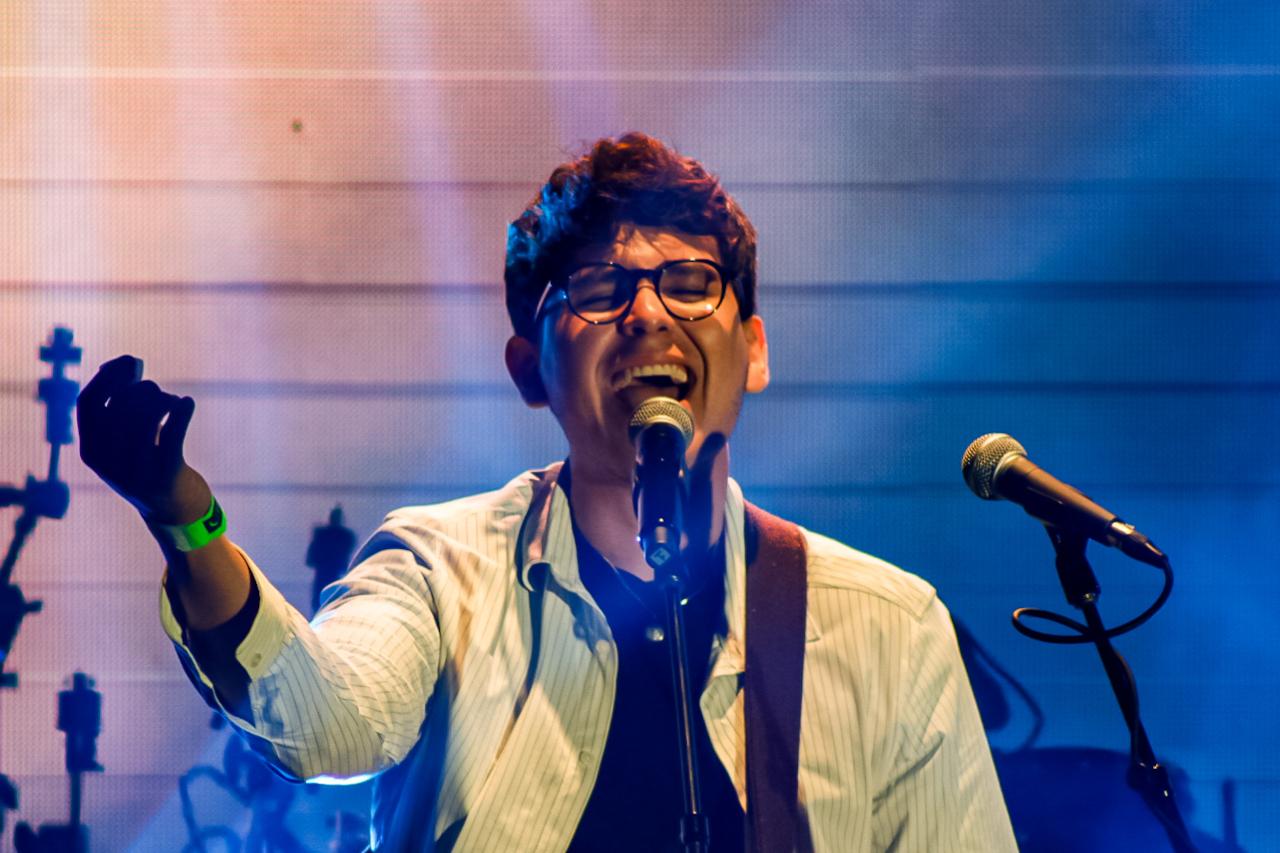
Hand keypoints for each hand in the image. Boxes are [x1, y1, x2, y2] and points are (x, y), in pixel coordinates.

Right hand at [77, 355, 208, 523]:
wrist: (173, 512)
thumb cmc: (150, 464)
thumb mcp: (124, 441)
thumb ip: (120, 406)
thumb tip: (125, 364)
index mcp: (91, 451)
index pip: (88, 402)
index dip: (109, 376)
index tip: (132, 362)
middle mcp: (108, 463)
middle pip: (121, 404)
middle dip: (144, 388)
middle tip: (158, 394)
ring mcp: (136, 471)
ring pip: (147, 415)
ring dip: (164, 399)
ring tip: (173, 404)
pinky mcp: (166, 475)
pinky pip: (173, 433)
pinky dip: (181, 410)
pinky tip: (187, 403)